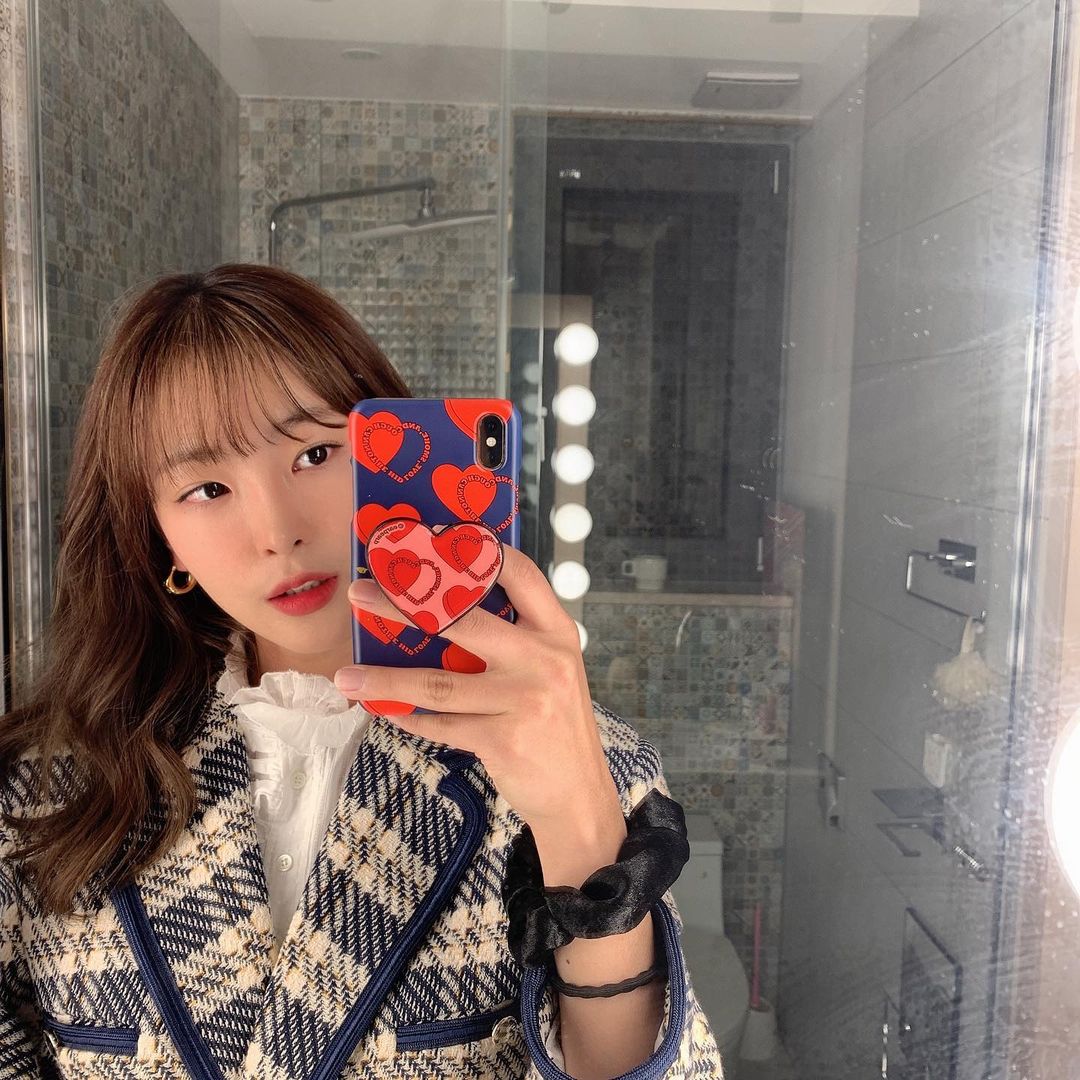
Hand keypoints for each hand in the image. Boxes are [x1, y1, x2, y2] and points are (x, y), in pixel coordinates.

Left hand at [334, 544, 622, 837]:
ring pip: (438, 683)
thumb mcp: (551, 669)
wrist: (579, 793)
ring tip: (346, 676)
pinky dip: (409, 717)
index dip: (477, 553)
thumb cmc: (555, 723)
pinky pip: (441, 724)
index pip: (520, 574)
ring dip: (385, 679)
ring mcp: (523, 700)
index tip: (432, 539)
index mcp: (556, 632)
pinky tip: (384, 710)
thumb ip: (514, 638)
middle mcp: (543, 659)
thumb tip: (440, 610)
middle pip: (462, 621)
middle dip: (402, 604)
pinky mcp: (503, 739)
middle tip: (359, 593)